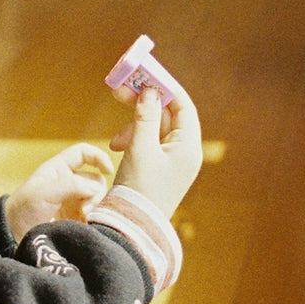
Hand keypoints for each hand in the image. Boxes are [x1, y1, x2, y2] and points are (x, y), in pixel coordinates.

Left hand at [5, 144, 111, 242]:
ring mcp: (73, 203)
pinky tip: (88, 227)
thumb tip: (96, 189)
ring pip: (98, 199)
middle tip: (85, 210)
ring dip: (96, 208)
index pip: (83, 153)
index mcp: (59, 170)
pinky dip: (96, 220)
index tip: (108, 170)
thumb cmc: (23, 209)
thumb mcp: (43, 192)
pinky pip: (95, 216)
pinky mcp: (76, 221)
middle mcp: (69, 184)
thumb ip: (71, 185)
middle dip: (96, 193)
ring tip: (86, 220)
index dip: (97, 157)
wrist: (13, 237)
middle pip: (95, 180)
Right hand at [109, 83, 201, 220]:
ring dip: (133, 125)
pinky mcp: (158, 169)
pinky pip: (147, 144)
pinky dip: (132, 139)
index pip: (183, 106)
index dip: (165, 88)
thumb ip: (145, 116)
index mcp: (188, 147)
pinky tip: (116, 147)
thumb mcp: (140, 148)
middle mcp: (184, 153)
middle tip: (120, 90)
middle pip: (166, 115)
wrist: (130, 228)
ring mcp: (172, 162)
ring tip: (116, 140)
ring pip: (153, 129)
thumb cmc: (139, 188)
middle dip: (143, 104)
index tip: (145, 75)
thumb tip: (151, 91)